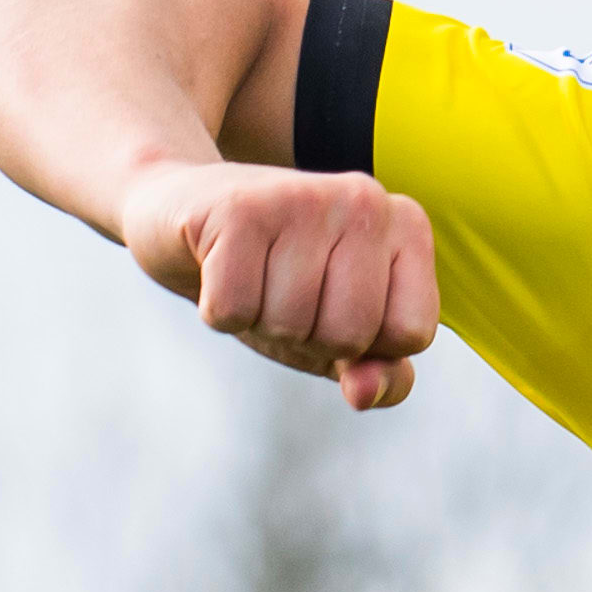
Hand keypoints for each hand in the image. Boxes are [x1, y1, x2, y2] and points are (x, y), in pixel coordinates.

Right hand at [117, 159, 437, 410]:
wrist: (179, 211)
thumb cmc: (274, 278)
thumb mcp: (339, 331)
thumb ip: (379, 373)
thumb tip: (365, 394)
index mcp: (408, 226)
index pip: (412, 335)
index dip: (365, 346)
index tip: (333, 306)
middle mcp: (366, 200)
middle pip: (352, 334)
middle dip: (308, 337)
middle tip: (282, 292)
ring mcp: (304, 196)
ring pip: (292, 323)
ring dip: (260, 321)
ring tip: (252, 277)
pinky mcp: (239, 208)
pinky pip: (234, 310)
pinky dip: (218, 311)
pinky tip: (217, 269)